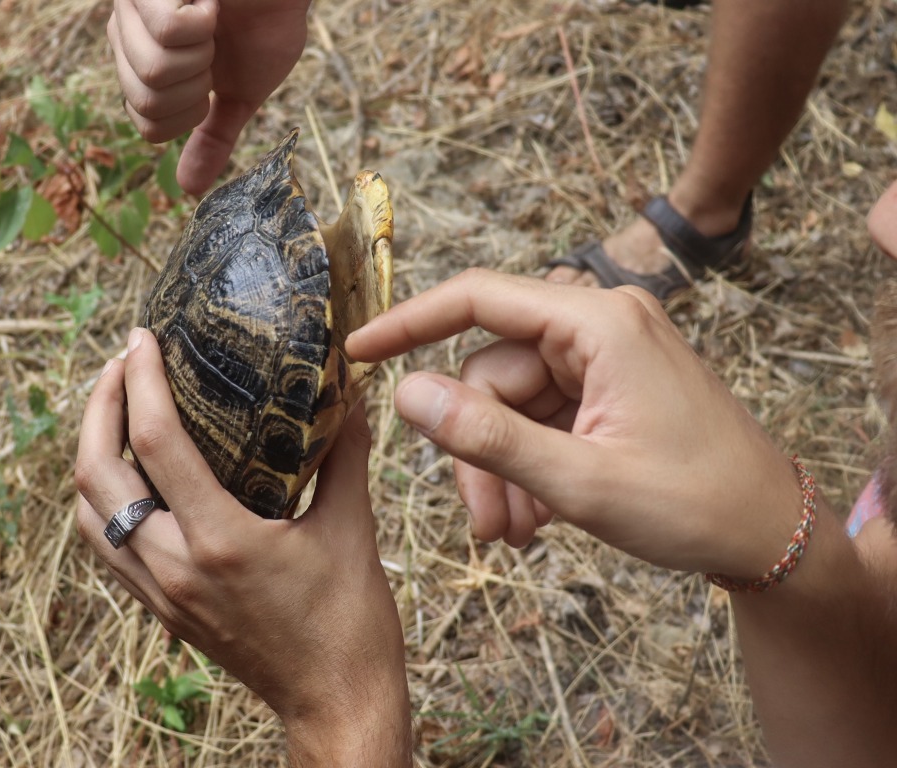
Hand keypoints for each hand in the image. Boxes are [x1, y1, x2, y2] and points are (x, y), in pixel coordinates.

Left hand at [75, 328, 410, 762]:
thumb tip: (351, 391)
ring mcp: (160, 592)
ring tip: (115, 409)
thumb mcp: (353, 528)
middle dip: (97, 407)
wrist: (335, 702)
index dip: (141, 381)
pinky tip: (127, 474)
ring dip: (90, 453)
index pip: (156, 443)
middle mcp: (175, 567)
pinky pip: (105, 545)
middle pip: (95, 474)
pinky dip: (100, 500)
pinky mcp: (161, 608)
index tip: (141, 339)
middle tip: (120, 363)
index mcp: (220, 541)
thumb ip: (345, 454)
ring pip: (87, 513)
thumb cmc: (350, 623)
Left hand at [107, 0, 310, 194]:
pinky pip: (167, 28)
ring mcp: (134, 3)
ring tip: (213, 20)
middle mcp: (124, 29)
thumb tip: (189, 190)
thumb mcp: (239, 94)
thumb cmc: (266, 22)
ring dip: (201, 52)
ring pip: (154, 69)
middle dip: (197, 86)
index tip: (211, 78)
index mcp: (138, 60)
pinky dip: (203, 20)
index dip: (188, 114)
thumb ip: (213, 136)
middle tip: (214, 48)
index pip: (145, 124)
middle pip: (146, 102)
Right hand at [346, 270, 803, 579]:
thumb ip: (487, 436)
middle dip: (477, 450)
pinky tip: (538, 518)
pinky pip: (538, 421)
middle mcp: (599, 329)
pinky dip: (527, 468)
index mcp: (599, 324)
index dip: (409, 322)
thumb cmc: (696, 503)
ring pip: (509, 406)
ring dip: (500, 470)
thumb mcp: (580, 479)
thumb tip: (405, 394)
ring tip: (515, 532)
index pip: (478, 299)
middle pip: (490, 374)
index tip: (356, 350)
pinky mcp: (606, 393)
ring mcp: (603, 362)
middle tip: (486, 522)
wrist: (771, 537)